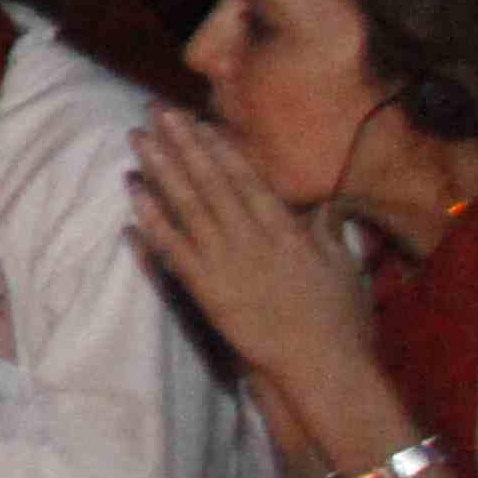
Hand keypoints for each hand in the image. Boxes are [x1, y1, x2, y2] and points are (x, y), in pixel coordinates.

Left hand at [128, 113, 375, 402]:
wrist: (322, 365)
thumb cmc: (341, 320)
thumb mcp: (344, 265)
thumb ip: (329, 229)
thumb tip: (324, 201)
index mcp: (286, 229)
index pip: (246, 178)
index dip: (219, 147)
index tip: (198, 120)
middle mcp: (251, 237)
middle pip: (209, 181)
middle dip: (182, 143)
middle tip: (155, 111)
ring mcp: (226, 262)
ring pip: (186, 205)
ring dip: (160, 169)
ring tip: (137, 138)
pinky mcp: (207, 289)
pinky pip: (172, 248)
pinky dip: (151, 220)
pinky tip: (133, 195)